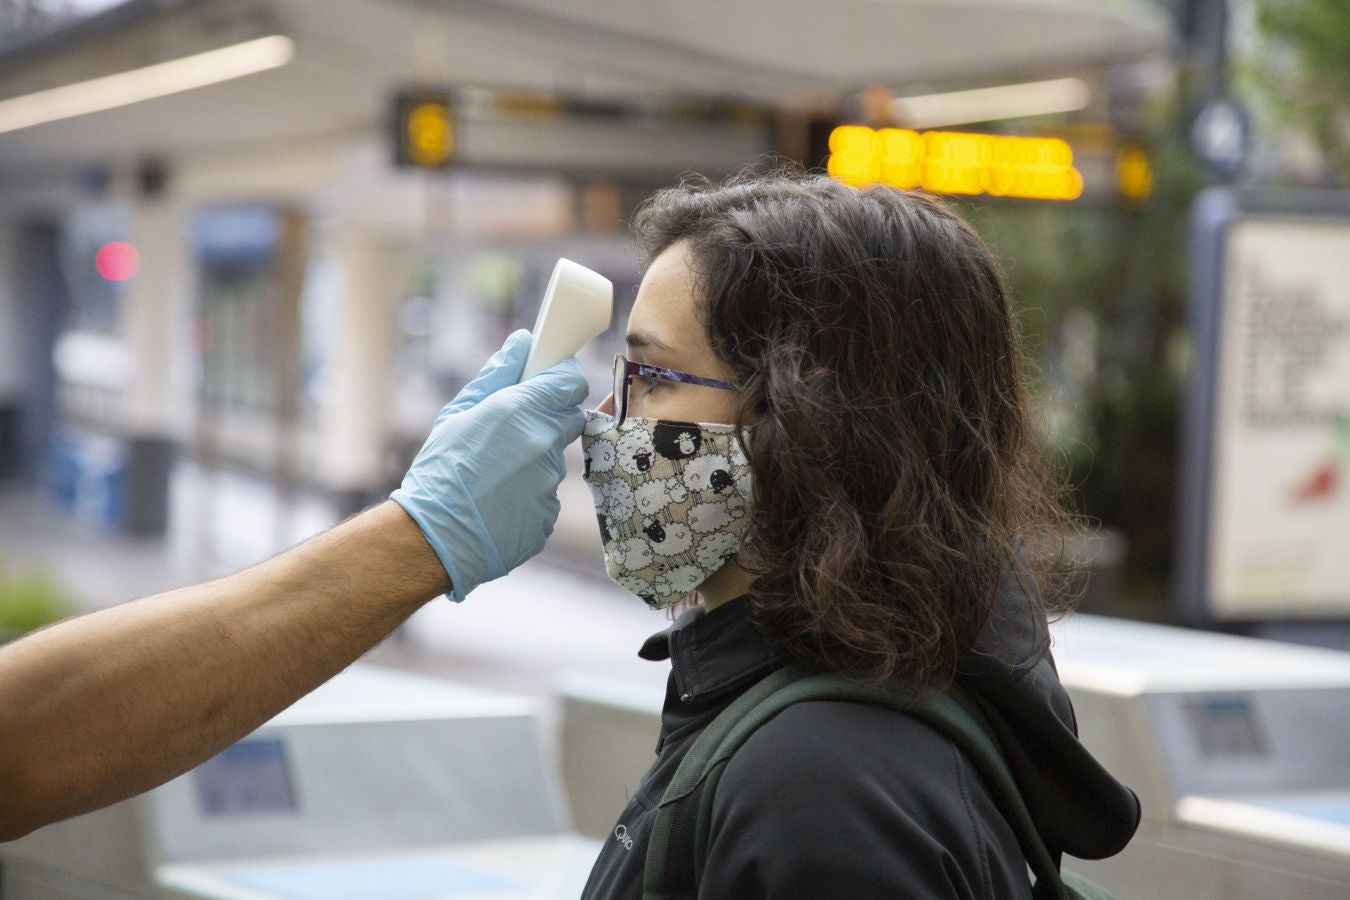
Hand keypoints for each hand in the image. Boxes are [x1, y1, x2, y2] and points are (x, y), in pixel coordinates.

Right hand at [391, 330, 588, 600]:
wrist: (433, 538)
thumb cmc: (439, 471)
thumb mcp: (459, 414)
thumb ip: (497, 375)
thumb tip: (522, 343)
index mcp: (522, 411)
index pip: (571, 381)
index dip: (561, 379)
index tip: (549, 381)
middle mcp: (544, 445)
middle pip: (568, 419)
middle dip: (548, 418)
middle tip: (512, 430)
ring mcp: (550, 483)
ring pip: (553, 462)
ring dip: (532, 462)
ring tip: (493, 475)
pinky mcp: (549, 516)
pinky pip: (545, 496)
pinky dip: (527, 496)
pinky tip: (497, 502)